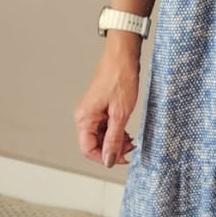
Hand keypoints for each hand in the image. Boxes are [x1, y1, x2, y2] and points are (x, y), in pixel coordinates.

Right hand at [74, 51, 139, 167]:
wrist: (123, 57)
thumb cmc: (120, 78)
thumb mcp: (121, 113)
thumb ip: (114, 139)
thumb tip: (109, 159)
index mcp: (84, 118)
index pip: (87, 149)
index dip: (104, 157)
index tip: (121, 158)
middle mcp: (85, 116)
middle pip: (94, 144)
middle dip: (112, 149)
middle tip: (130, 147)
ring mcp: (92, 112)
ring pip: (101, 136)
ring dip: (115, 141)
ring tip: (130, 139)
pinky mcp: (100, 108)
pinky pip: (105, 127)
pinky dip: (116, 132)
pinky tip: (127, 131)